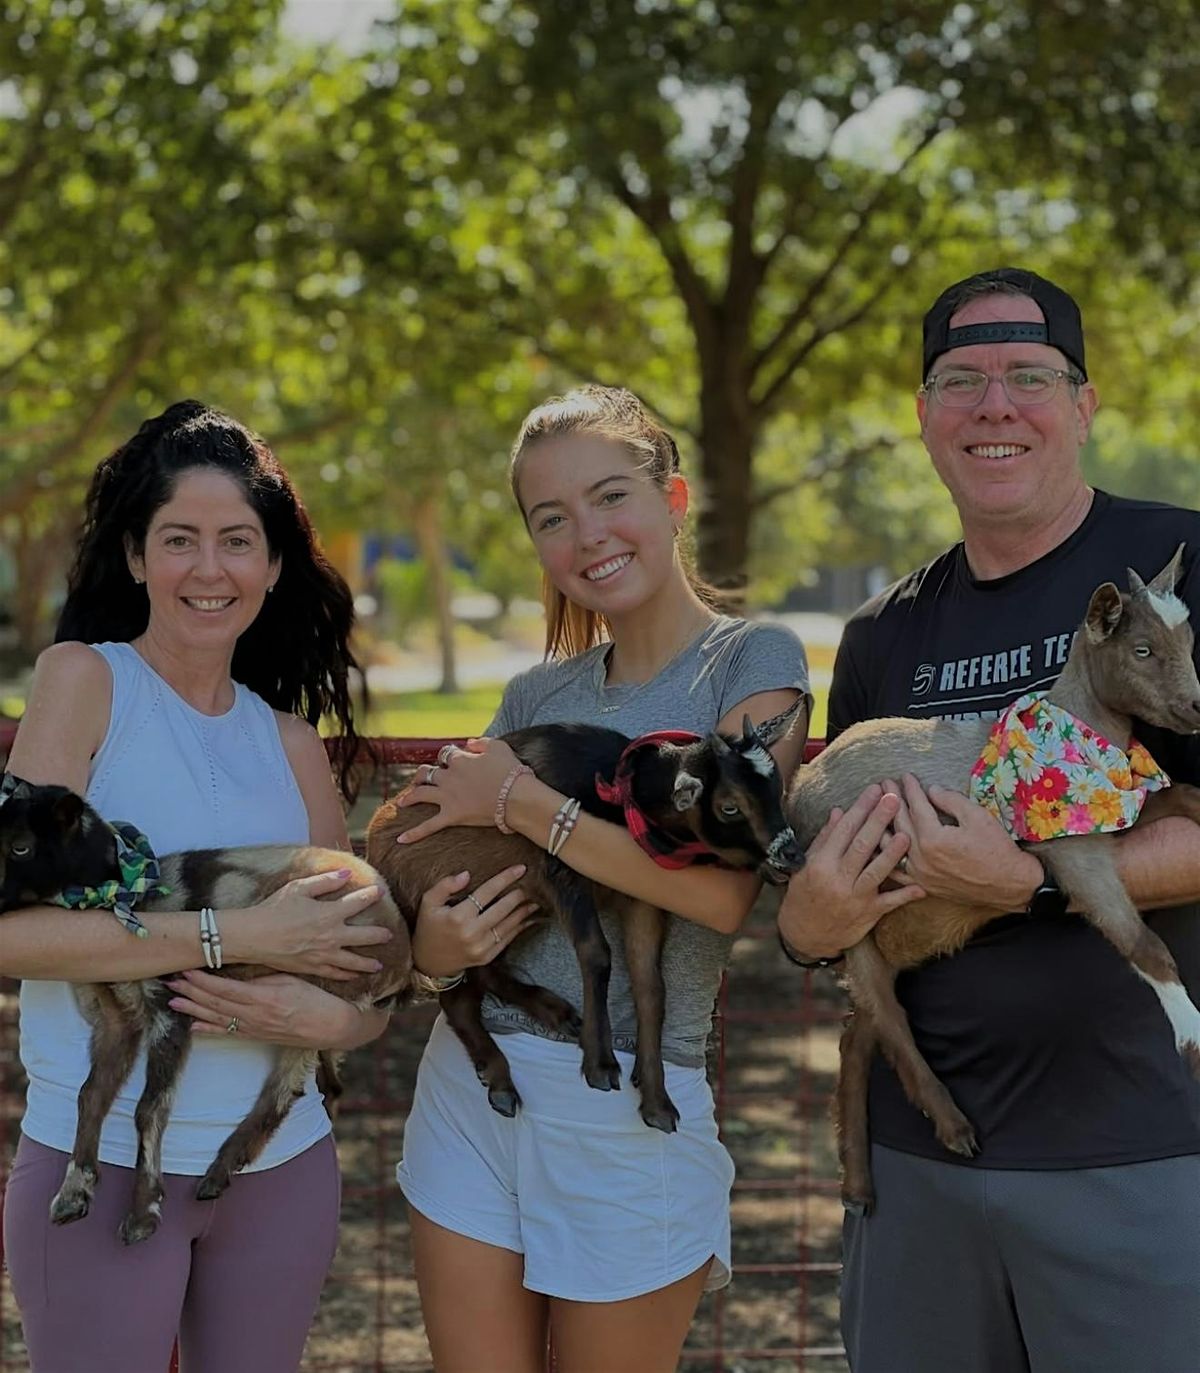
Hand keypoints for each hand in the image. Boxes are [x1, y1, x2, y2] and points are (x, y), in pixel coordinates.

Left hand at [166, 970, 359, 1047]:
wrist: (333, 1027)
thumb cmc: (317, 1000)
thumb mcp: (292, 981)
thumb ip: (264, 979)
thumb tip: (240, 974)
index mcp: (262, 998)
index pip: (224, 989)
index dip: (202, 981)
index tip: (186, 970)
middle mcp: (254, 1016)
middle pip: (215, 1003)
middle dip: (191, 993)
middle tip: (170, 983)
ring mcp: (254, 1028)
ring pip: (217, 1018)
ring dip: (194, 1010)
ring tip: (173, 1003)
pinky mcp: (258, 1036)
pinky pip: (229, 1033)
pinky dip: (210, 1031)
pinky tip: (195, 1028)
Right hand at [235, 870, 394, 979]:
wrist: (253, 936)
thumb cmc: (274, 909)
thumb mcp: (299, 888)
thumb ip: (325, 881)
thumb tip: (346, 874)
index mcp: (329, 913)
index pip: (358, 902)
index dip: (371, 895)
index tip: (379, 892)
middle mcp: (331, 936)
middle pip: (365, 936)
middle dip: (379, 935)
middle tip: (390, 935)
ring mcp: (323, 955)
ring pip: (354, 961)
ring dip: (368, 963)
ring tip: (378, 965)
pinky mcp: (313, 968)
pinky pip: (335, 974)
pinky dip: (347, 975)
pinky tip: (353, 976)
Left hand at [395, 738, 523, 843]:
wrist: (517, 797)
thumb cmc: (511, 771)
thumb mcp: (498, 746)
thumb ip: (481, 742)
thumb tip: (468, 743)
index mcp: (459, 759)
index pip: (446, 753)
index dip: (447, 756)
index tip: (450, 759)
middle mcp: (448, 776)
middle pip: (428, 772)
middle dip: (423, 774)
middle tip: (421, 779)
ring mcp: (448, 797)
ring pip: (421, 793)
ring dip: (410, 796)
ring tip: (402, 802)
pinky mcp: (452, 816)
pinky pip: (429, 826)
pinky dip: (414, 833)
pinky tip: (401, 840)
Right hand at [412, 866, 538, 976]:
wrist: (429, 963)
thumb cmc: (428, 927)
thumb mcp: (428, 903)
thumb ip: (445, 886)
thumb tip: (466, 874)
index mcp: (458, 917)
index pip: (486, 892)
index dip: (505, 879)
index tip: (520, 868)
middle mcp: (472, 933)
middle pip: (502, 909)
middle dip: (519, 894)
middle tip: (532, 882)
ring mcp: (481, 947)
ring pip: (509, 925)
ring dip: (524, 911)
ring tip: (535, 899)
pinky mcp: (487, 957)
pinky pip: (507, 939)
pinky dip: (520, 927)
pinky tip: (528, 918)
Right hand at [777, 785, 924, 959]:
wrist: (805, 934)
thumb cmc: (804, 895)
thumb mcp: (805, 865)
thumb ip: (824, 839)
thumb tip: (839, 812)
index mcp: (821, 864)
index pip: (843, 831)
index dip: (859, 809)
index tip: (873, 791)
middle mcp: (838, 879)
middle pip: (861, 846)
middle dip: (878, 821)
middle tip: (894, 799)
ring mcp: (855, 897)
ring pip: (877, 872)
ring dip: (893, 854)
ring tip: (907, 835)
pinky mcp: (868, 914)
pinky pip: (890, 902)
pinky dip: (906, 895)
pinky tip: (921, 886)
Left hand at [885, 775, 1042, 911]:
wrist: (1009, 884)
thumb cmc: (996, 849)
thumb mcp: (977, 816)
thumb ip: (951, 801)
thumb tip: (931, 791)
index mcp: (933, 839)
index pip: (916, 807)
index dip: (911, 789)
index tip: (905, 775)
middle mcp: (921, 857)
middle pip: (900, 823)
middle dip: (892, 801)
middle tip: (885, 784)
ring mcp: (920, 874)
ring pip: (892, 846)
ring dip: (883, 825)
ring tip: (877, 808)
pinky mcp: (923, 885)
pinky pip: (896, 871)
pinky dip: (886, 856)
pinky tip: (879, 845)